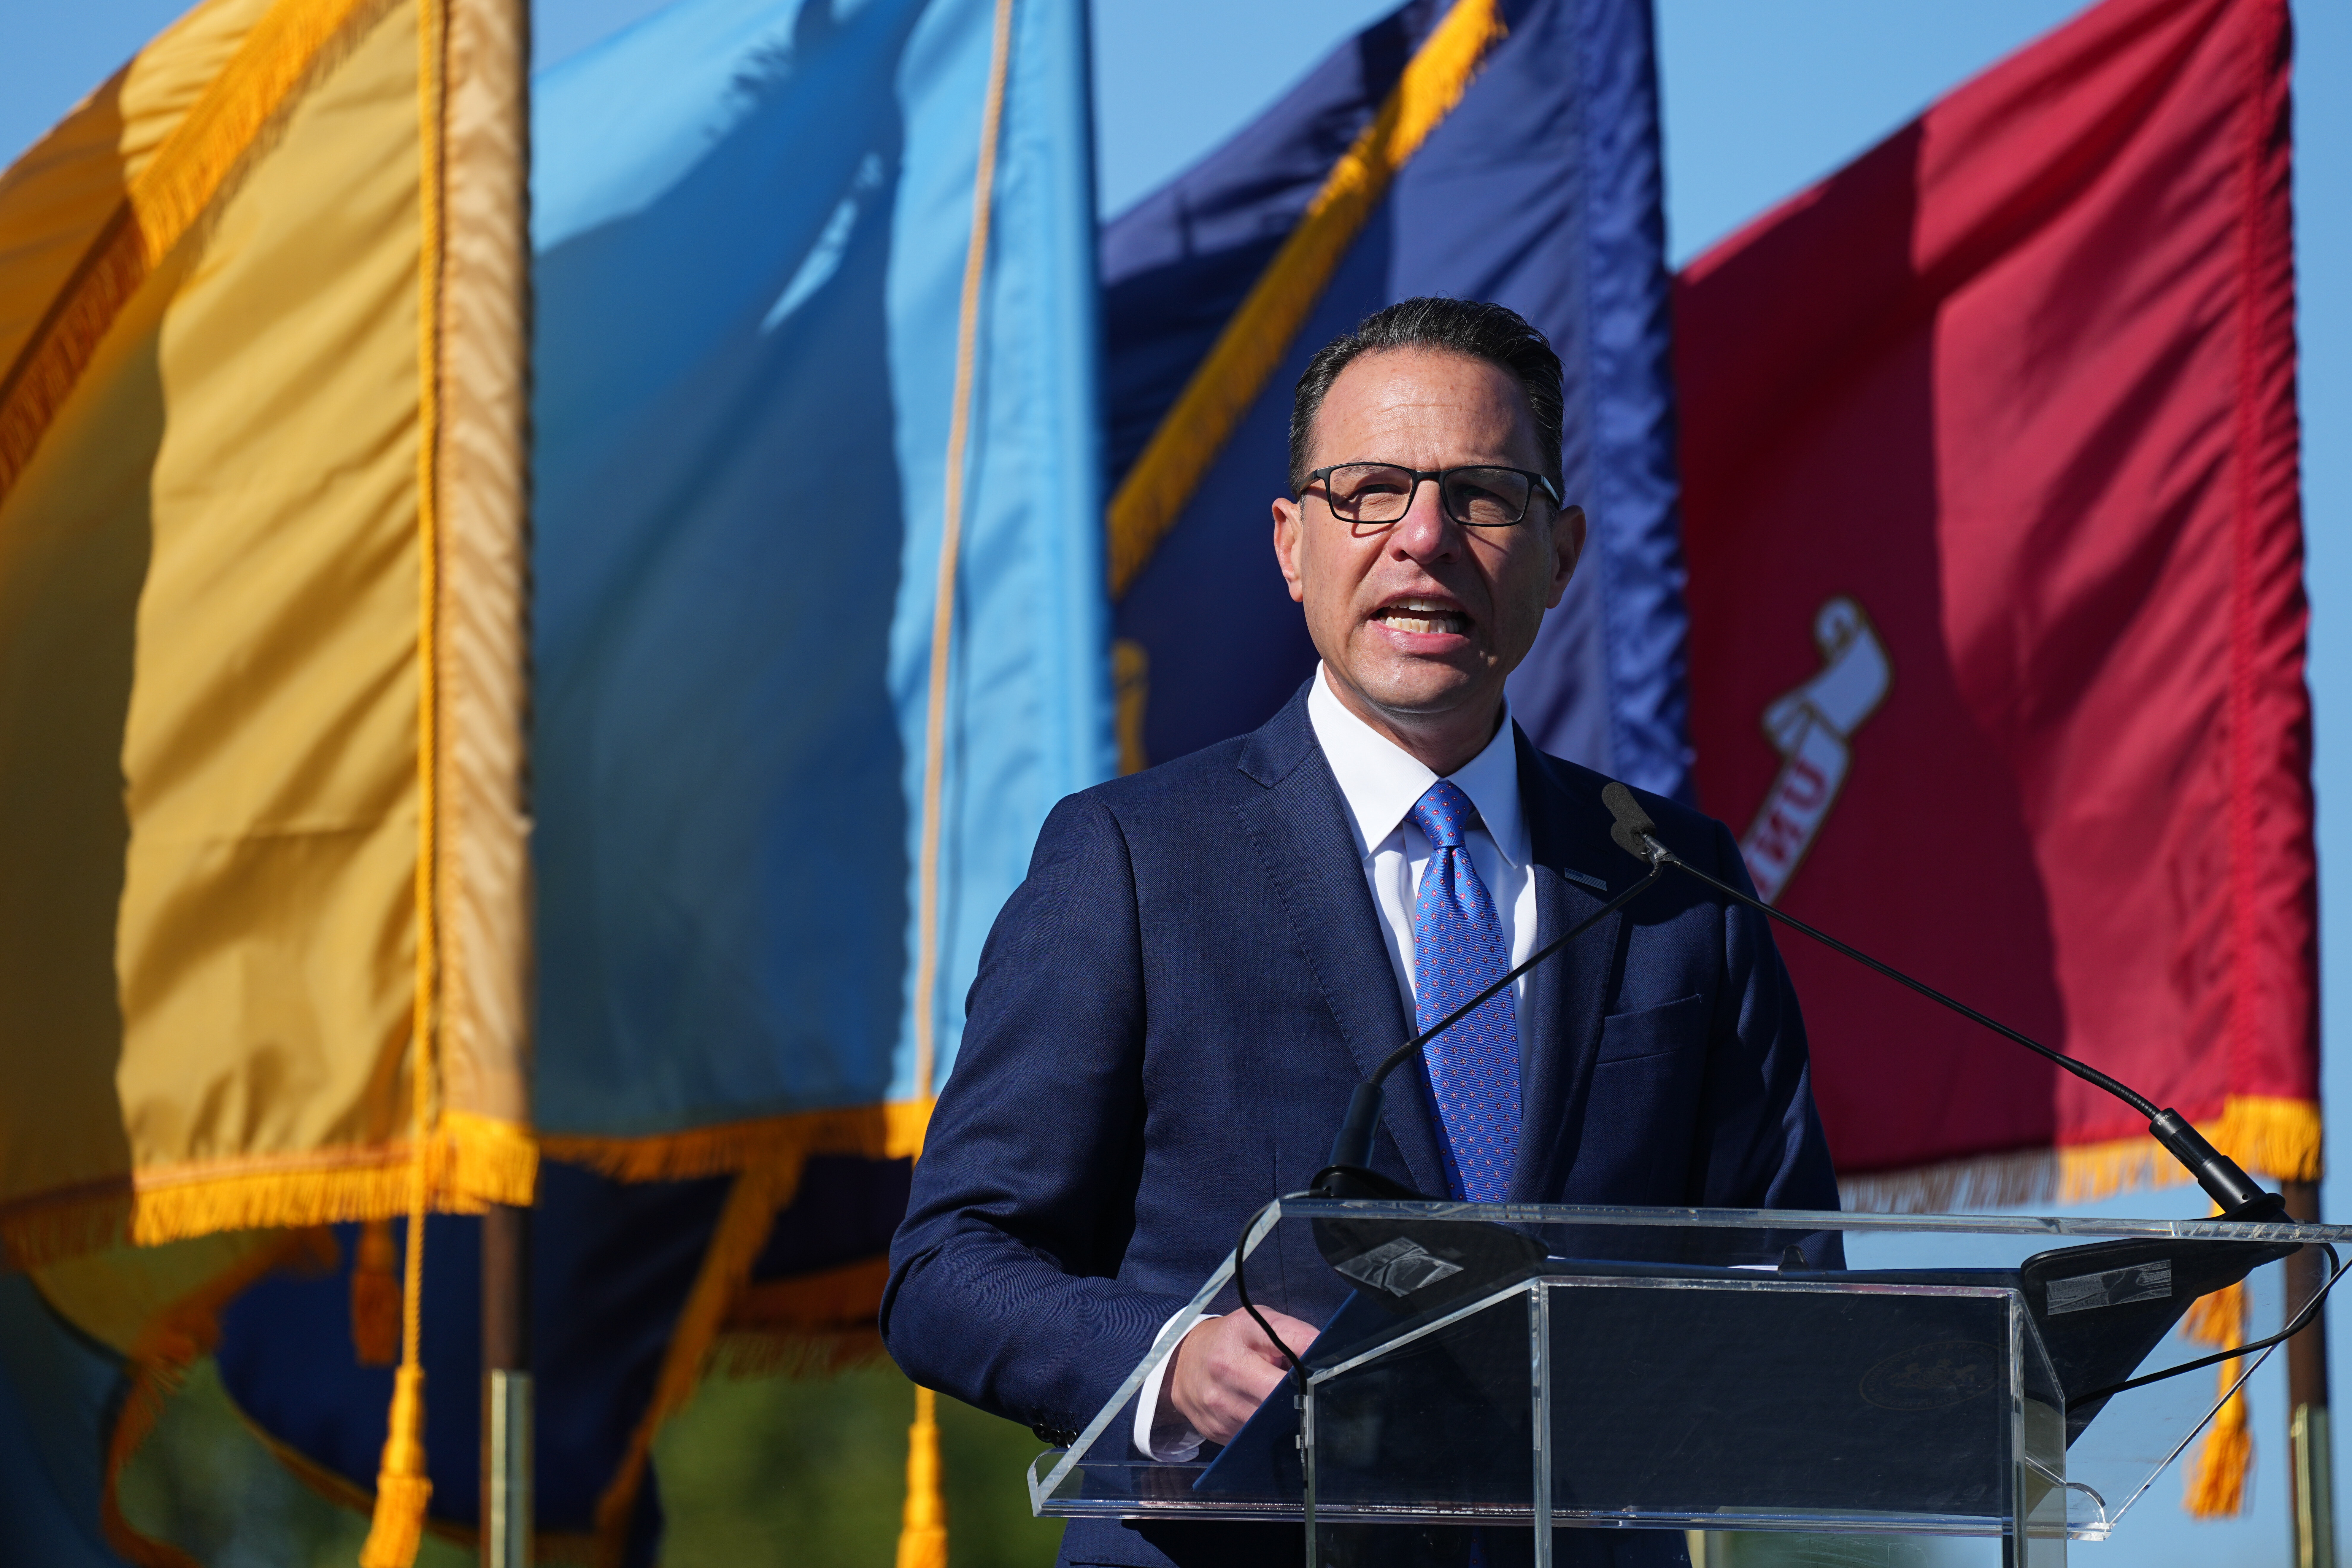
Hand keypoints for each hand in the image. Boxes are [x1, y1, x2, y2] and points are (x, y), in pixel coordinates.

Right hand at [1163, 1309, 1320, 1445]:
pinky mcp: (1218, 1432)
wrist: (1184, 1363)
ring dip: (1285, 1415)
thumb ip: (1295, 1335)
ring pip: (1271, 1423)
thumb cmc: (1231, 1340)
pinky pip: (1256, 1437)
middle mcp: (1227, 1372)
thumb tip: (1328, 1356)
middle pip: (1282, 1397)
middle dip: (1301, 1397)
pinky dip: (1266, 1429)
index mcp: (1242, 1337)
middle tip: (1311, 1394)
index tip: (1328, 1371)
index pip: (1291, 1351)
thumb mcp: (1259, 1323)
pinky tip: (1265, 1415)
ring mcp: (1220, 1407)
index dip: (1314, 1365)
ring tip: (1285, 1401)